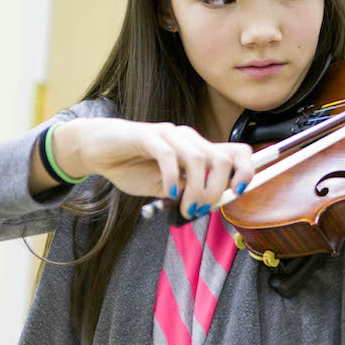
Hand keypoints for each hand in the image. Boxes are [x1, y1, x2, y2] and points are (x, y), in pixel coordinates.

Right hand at [56, 118, 253, 218]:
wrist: (99, 150)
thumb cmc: (134, 168)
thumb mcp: (167, 188)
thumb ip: (188, 193)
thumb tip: (211, 204)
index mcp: (199, 149)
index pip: (237, 152)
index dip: (246, 170)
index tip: (237, 193)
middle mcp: (190, 138)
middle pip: (222, 158)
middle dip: (217, 189)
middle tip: (201, 209)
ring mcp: (170, 134)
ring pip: (199, 158)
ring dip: (197, 189)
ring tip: (186, 208)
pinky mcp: (148, 135)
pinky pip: (169, 155)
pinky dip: (172, 178)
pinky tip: (169, 194)